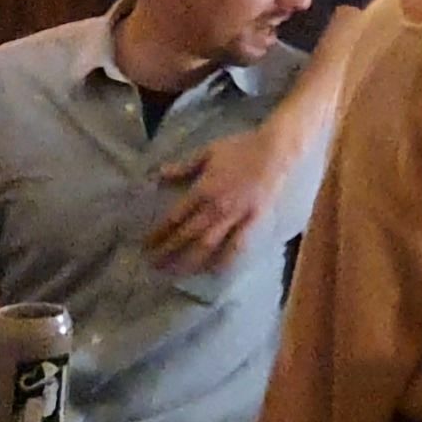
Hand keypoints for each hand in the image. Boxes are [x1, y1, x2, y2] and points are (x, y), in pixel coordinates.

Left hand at [149, 125, 296, 273]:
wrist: (275, 150)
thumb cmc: (241, 148)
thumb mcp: (208, 152)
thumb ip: (183, 166)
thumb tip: (158, 175)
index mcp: (203, 190)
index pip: (175, 217)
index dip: (159, 233)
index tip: (145, 245)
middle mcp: (216, 207)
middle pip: (187, 235)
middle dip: (168, 252)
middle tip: (153, 266)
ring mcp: (235, 216)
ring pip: (207, 244)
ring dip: (189, 260)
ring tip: (174, 274)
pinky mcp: (253, 221)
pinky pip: (238, 245)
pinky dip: (225, 260)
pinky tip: (214, 272)